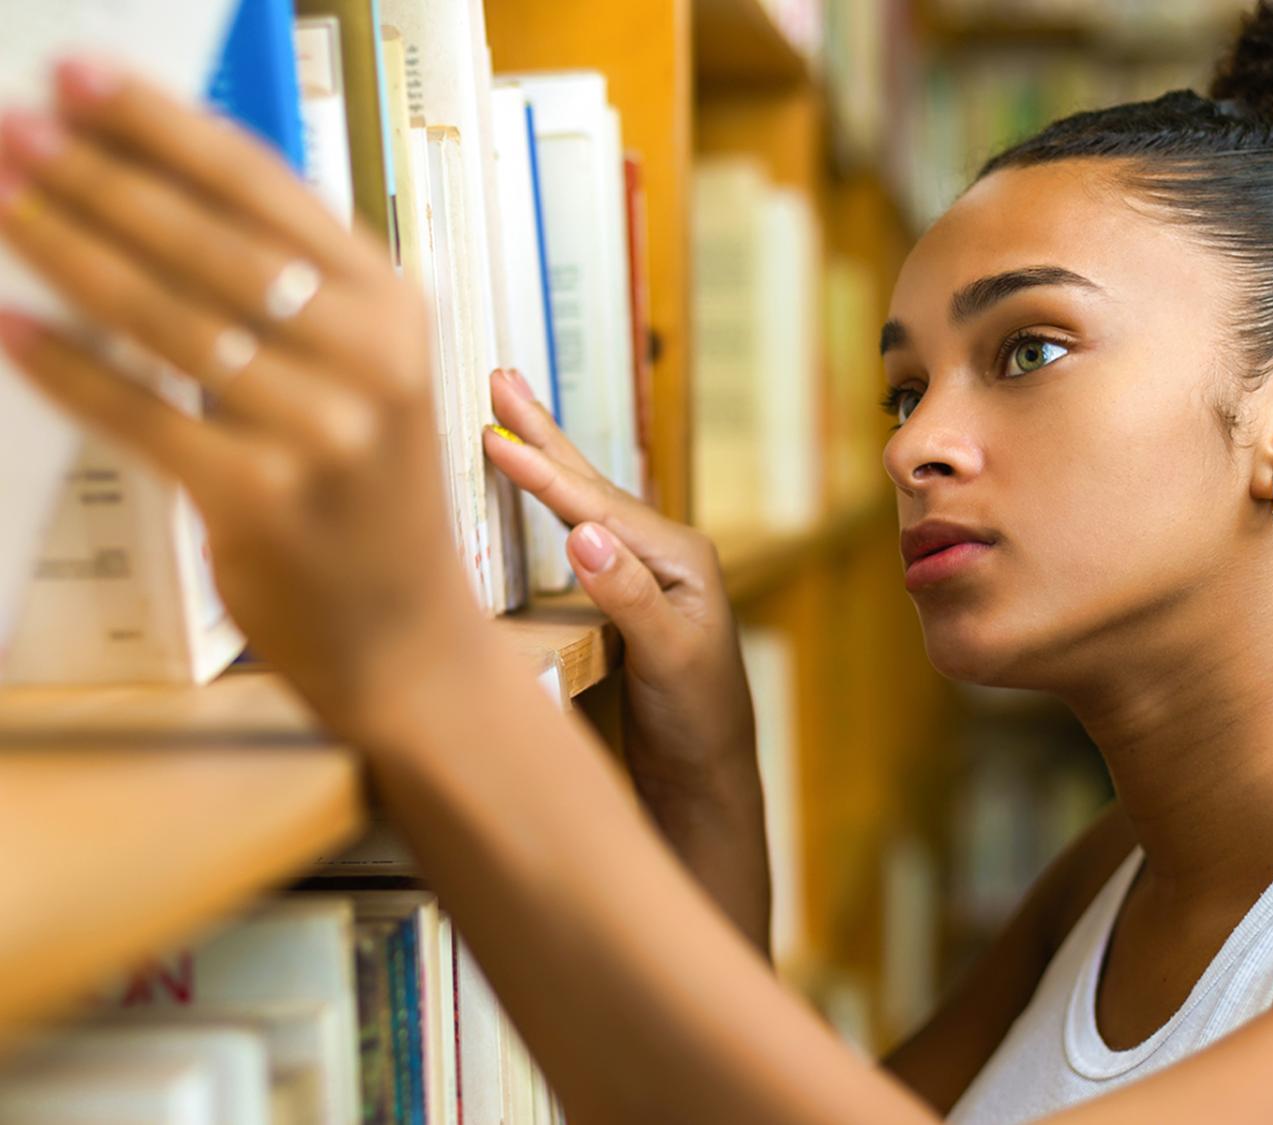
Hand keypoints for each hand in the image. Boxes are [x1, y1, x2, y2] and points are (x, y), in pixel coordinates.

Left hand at [0, 61, 486, 733]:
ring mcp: (322, 432)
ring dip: (69, 256)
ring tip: (3, 209)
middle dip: (98, 180)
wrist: (407, 634)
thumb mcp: (370, 377)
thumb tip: (164, 199)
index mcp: (398, 310)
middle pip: (210, 245)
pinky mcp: (262, 501)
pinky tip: (13, 329)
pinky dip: (69, 370)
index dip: (164, 128)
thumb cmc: (371, 499)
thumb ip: (300, 295)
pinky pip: (140, 416)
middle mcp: (371, 360)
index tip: (81, 83)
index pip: (268, 191)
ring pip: (167, 321)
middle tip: (14, 133)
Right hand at [483, 372, 769, 952]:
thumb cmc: (700, 724)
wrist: (707, 780)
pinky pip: (578, 534)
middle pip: (591, 483)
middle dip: (543, 433)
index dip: (542, 472)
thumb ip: (628, 597)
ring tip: (509, 417)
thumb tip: (582, 535)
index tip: (494, 434)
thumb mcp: (671, 660)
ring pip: (582, 502)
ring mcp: (643, 574)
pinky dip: (549, 504)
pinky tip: (533, 491)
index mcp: (680, 559)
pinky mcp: (623, 598)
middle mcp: (663, 554)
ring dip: (545, 458)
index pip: (596, 505)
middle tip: (502, 376)